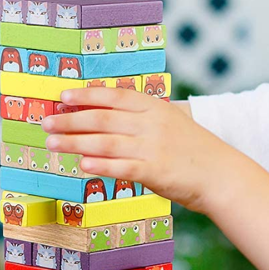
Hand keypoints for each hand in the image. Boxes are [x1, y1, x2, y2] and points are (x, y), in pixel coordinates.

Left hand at [41, 87, 243, 215]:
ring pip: (105, 142)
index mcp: (155, 108)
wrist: (222, 174)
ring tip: (53, 142)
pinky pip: (121, 167)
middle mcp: (152, 124)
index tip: (63, 96)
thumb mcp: (172, 122)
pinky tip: (81, 165)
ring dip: (75, 142)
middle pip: (103, 118)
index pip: (115, 96)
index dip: (87, 95)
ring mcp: (153, 147)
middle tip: (46, 121)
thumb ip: (143, 118)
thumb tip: (107, 118)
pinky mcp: (155, 171)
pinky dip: (100, 165)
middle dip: (71, 119)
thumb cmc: (195, 149)